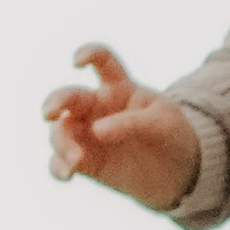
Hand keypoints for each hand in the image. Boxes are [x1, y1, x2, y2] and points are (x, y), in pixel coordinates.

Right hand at [43, 45, 202, 209]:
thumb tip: (96, 132)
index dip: (88, 54)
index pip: (102, 62)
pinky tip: (66, 174)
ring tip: (76, 160)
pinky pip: (61, 161)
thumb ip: (131, 123)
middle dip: (55, 102)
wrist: (179, 174)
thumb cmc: (171, 137)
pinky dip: (58, 167)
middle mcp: (98, 108)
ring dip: (61, 142)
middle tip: (50, 114)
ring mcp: (88, 134)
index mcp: (120, 88)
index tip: (78, 62)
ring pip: (60, 131)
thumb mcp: (161, 124)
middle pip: (69, 98)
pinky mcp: (85, 162)